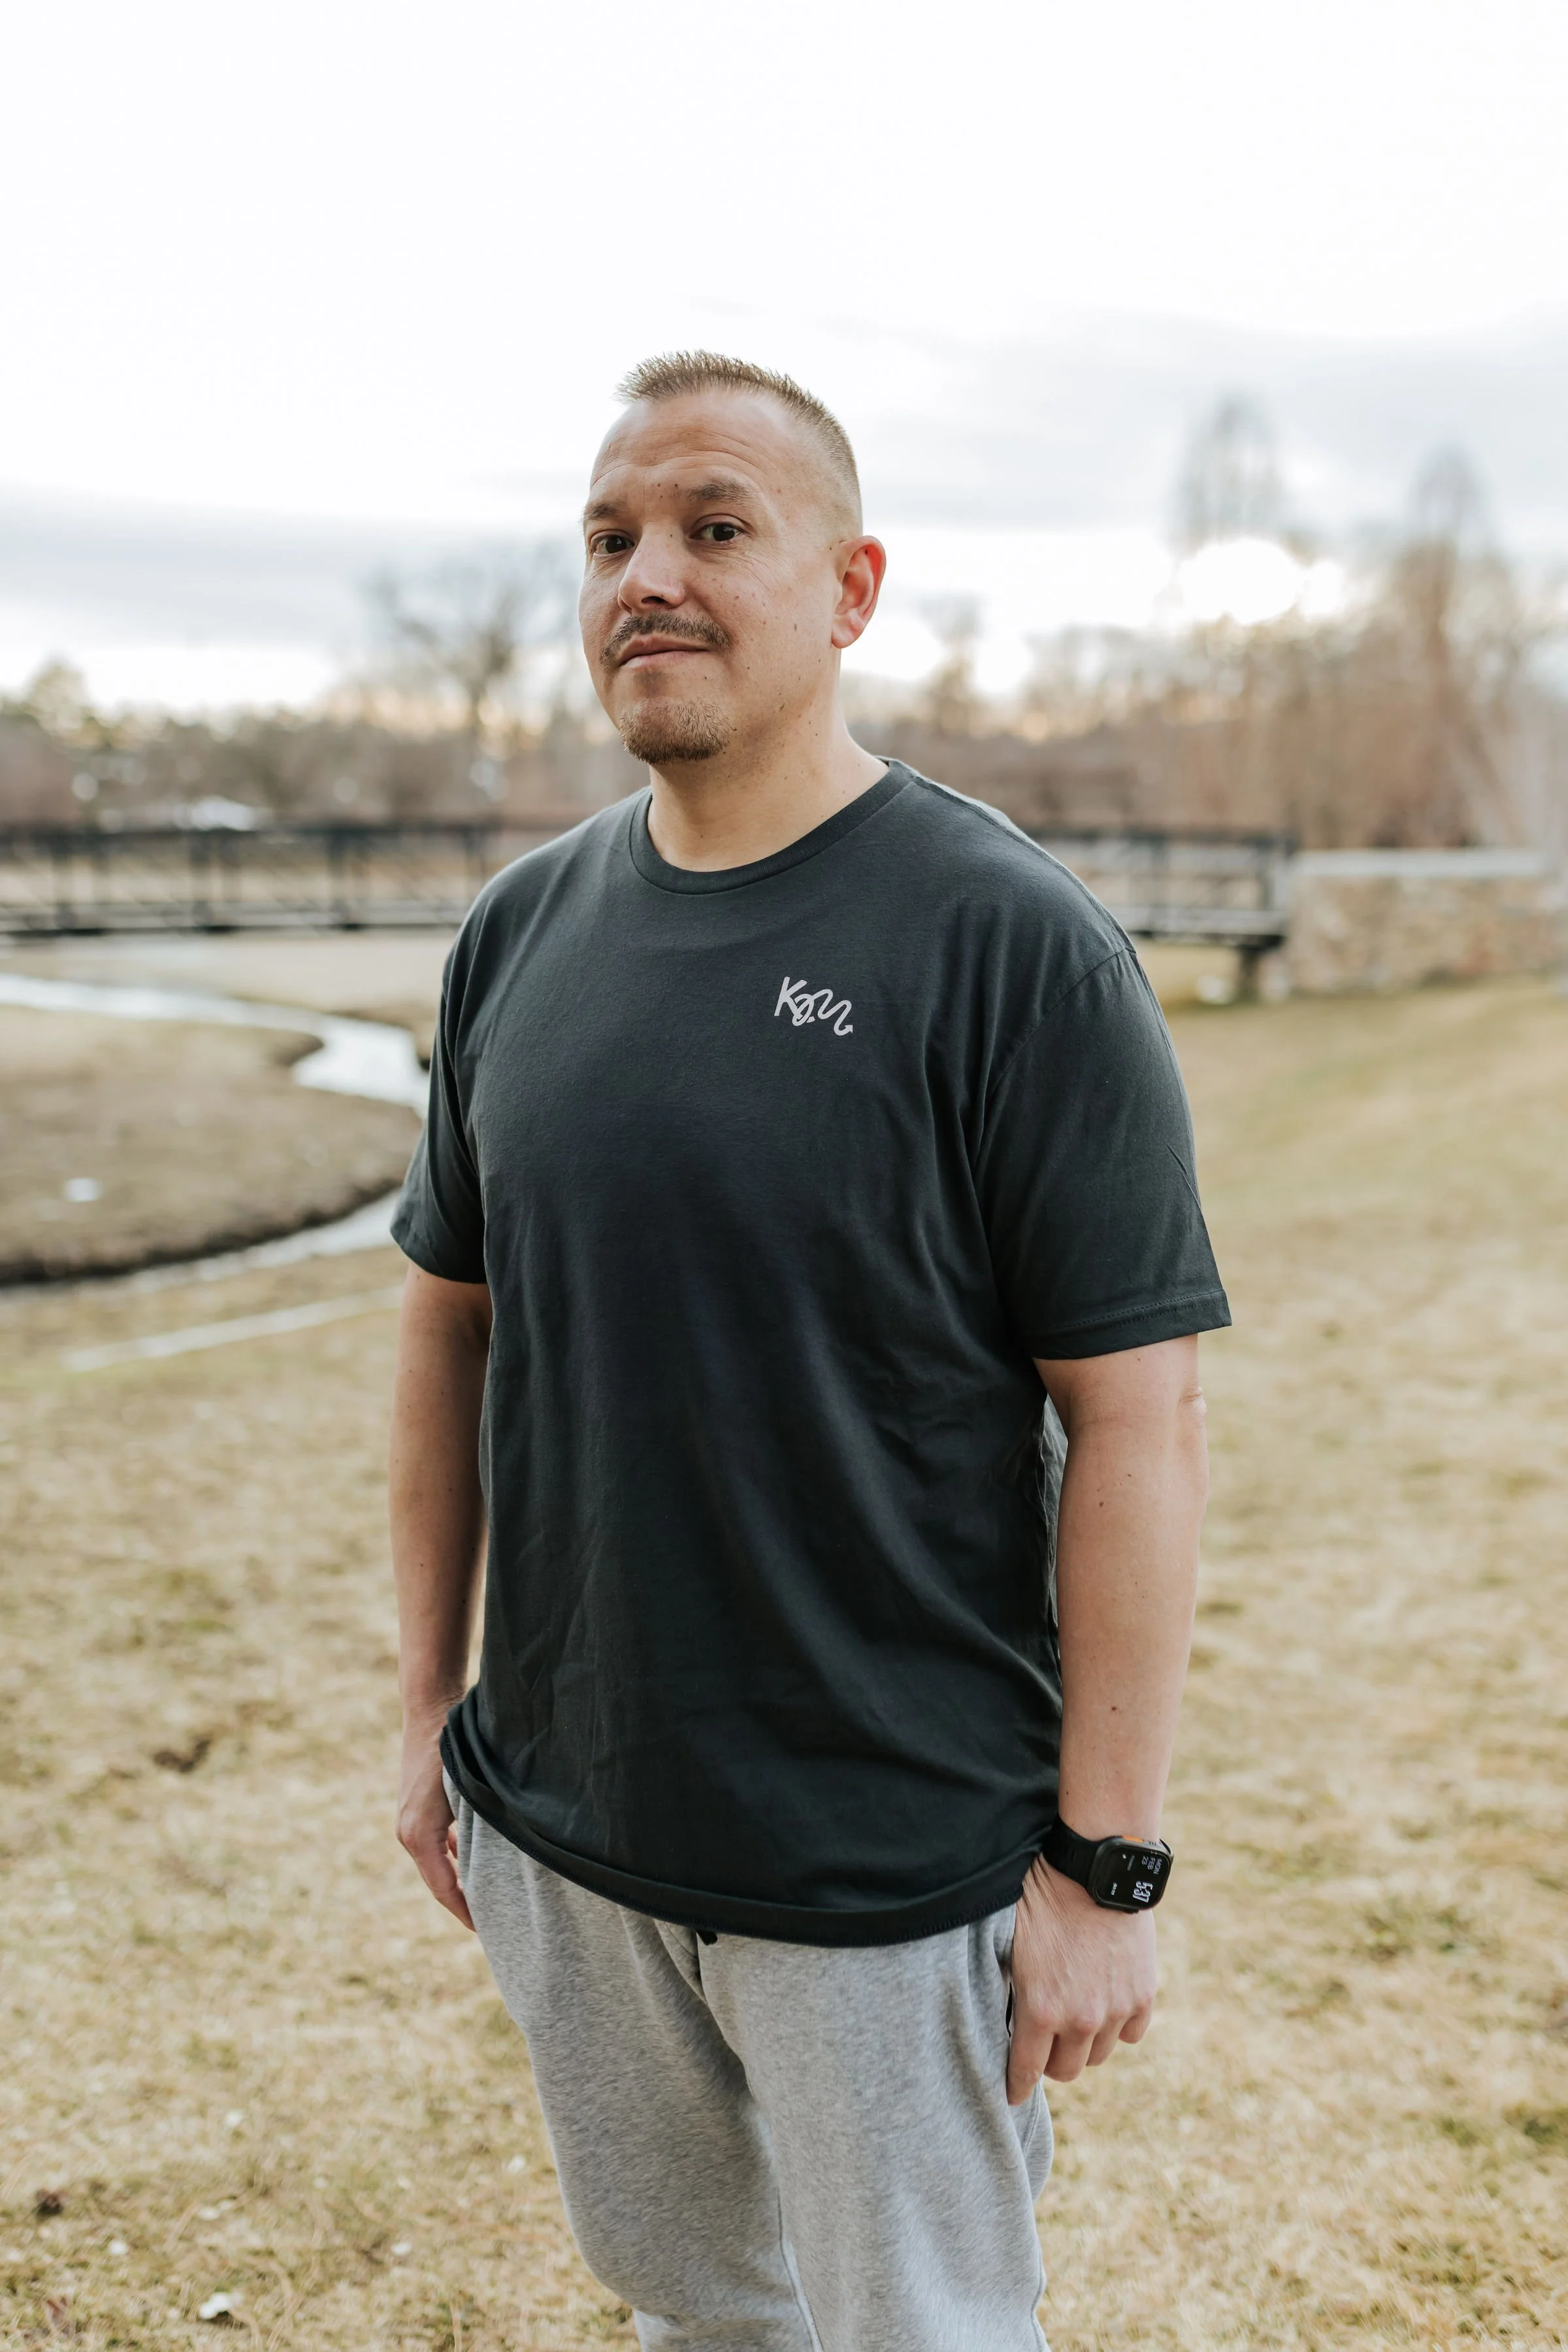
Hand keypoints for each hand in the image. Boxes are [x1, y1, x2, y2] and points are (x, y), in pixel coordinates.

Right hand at [397, 1717, 473, 1930]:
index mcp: (418, 1835)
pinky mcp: (416, 1809)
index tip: (486, 1931)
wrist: (430, 1710)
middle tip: (492, 1922)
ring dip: (459, 1878)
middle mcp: (409, 1832)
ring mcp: (409, 1821)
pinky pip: (434, 1844)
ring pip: (436, 1863)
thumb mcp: (471, 1793)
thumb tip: (504, 1860)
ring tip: (487, 1897)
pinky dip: (452, 1855)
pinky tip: (470, 1855)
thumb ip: (479, 1829)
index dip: (466, 1912)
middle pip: (439, 1880)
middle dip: (464, 1901)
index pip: (444, 1889)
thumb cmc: (453, 1749)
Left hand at [1006, 1854, 1155, 2101]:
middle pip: (1066, 2070)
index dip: (1017, 2086)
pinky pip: (1130, 2033)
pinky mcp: (1142, 1995)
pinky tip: (1106, 2004)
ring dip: (1085, 2043)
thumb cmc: (1043, 1898)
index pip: (1026, 2071)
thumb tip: (1006, 2017)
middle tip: (1044, 2043)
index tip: (1013, 2096)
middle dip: (1051, 2060)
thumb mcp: (1011, 1945)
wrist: (1095, 1869)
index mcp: (1040, 2010)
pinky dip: (1118, 2024)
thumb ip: (1014, 1989)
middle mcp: (1079, 2019)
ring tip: (1075, 2019)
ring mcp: (1115, 2009)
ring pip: (1098, 2054)